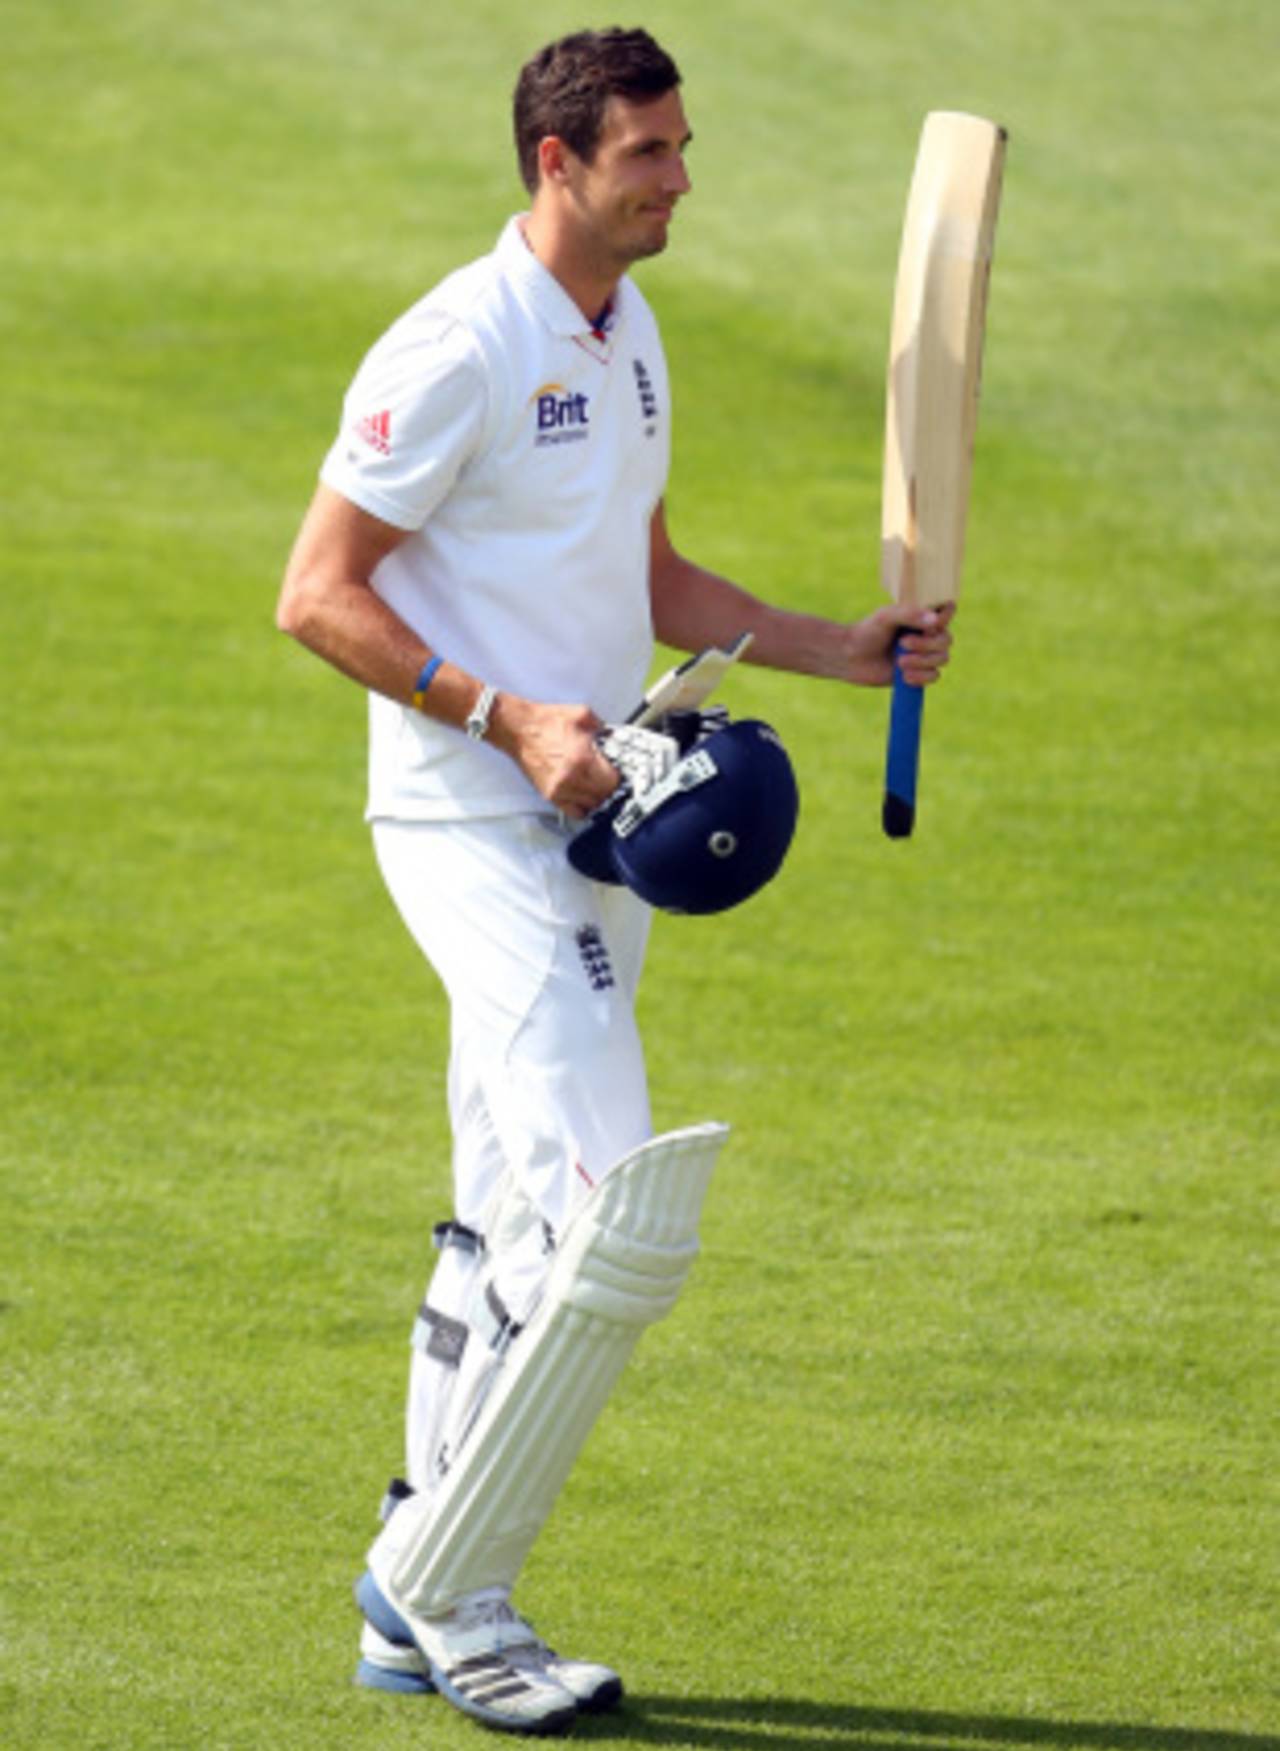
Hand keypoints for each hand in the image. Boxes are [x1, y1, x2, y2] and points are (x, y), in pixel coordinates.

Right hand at [488, 696, 621, 818]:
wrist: (518, 729)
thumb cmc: (546, 722)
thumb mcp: (583, 715)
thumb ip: (602, 728)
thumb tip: (614, 739)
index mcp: (583, 759)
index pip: (612, 782)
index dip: (617, 777)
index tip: (616, 772)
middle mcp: (572, 779)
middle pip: (603, 797)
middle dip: (608, 789)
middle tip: (607, 779)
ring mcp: (560, 790)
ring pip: (590, 807)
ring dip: (596, 799)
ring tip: (595, 787)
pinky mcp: (550, 795)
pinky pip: (574, 812)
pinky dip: (582, 807)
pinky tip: (583, 795)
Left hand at [844, 602, 955, 687]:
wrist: (850, 657)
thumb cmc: (867, 632)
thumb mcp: (886, 617)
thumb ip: (910, 614)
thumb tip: (936, 621)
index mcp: (922, 616)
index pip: (948, 611)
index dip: (945, 616)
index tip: (929, 622)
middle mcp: (927, 635)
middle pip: (946, 640)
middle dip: (927, 645)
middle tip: (902, 643)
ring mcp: (924, 655)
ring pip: (942, 659)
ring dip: (922, 662)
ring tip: (899, 662)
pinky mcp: (919, 673)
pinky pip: (934, 676)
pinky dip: (921, 676)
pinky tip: (903, 676)